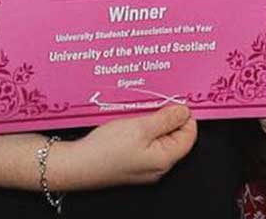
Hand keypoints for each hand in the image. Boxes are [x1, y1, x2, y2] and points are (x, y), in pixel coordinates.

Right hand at [54, 103, 196, 189]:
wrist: (76, 164)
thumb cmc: (105, 150)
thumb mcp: (140, 127)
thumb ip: (166, 119)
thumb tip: (184, 112)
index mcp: (165, 159)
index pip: (189, 135)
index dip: (184, 115)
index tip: (176, 99)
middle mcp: (157, 166)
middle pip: (174, 136)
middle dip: (167, 116)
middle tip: (155, 101)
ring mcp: (143, 165)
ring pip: (157, 137)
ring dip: (152, 120)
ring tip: (140, 109)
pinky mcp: (130, 162)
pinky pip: (144, 142)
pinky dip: (140, 128)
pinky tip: (130, 119)